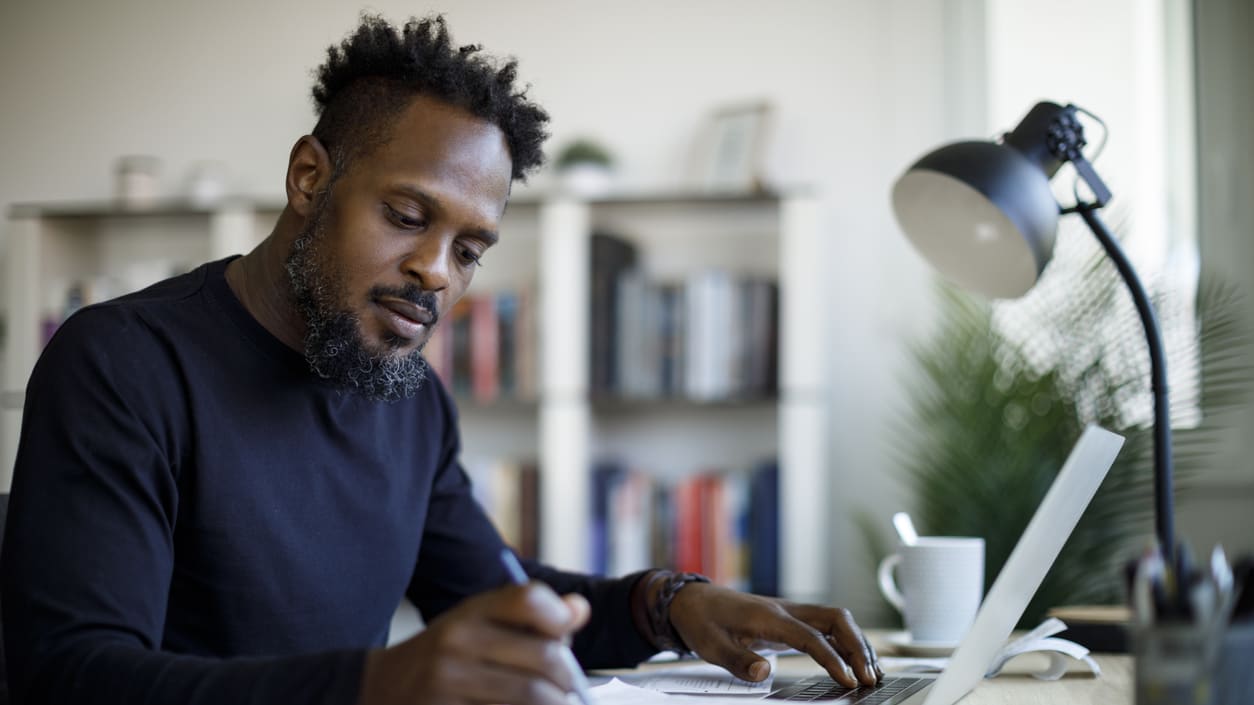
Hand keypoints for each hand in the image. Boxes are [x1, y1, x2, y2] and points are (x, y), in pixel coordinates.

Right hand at [358, 582, 589, 704]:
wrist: (381, 689)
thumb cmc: (447, 656)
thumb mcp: (478, 624)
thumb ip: (530, 617)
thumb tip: (580, 609)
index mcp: (470, 611)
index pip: (529, 599)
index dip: (560, 617)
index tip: (565, 634)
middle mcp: (458, 640)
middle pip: (545, 657)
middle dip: (569, 678)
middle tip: (572, 689)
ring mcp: (450, 681)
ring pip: (533, 695)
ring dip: (556, 704)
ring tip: (556, 703)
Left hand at [668, 583, 881, 687]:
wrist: (692, 600)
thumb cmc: (702, 621)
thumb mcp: (711, 645)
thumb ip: (738, 660)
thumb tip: (765, 673)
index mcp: (768, 616)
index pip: (811, 636)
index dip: (833, 658)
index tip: (849, 681)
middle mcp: (785, 610)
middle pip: (835, 619)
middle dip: (858, 647)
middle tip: (870, 678)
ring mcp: (790, 612)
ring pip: (836, 619)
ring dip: (857, 643)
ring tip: (872, 673)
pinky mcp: (790, 619)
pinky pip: (826, 626)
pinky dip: (846, 641)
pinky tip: (855, 660)